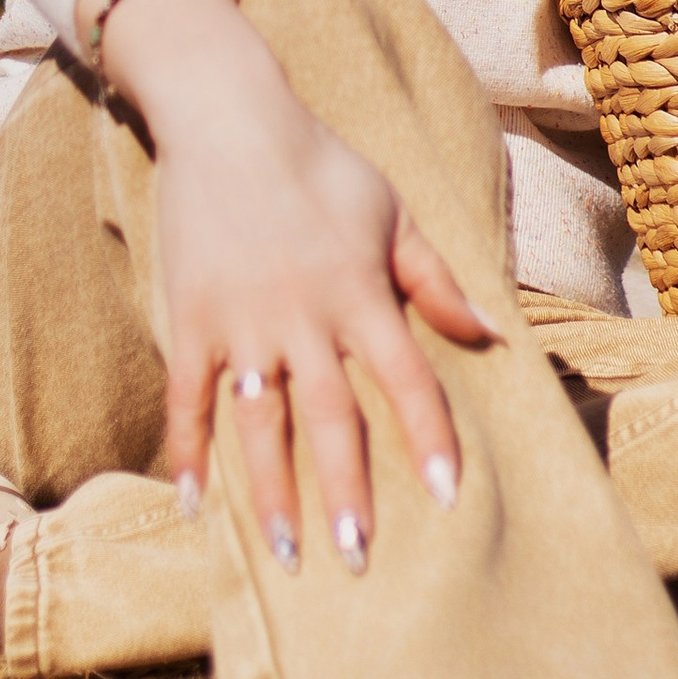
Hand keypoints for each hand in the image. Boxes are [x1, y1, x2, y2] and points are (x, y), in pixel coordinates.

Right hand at [86, 0, 496, 568]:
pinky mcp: (191, 318)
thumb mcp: (392, 212)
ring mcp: (242, 321)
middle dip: (346, 493)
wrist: (227, 117)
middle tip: (358, 561)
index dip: (430, 439)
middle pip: (330, 419)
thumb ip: (436, 280)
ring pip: (258, 424)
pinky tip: (192, 506)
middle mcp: (303, 316)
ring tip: (285, 556)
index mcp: (359, 292)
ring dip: (270, 493)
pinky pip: (188, 397)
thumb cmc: (320, 164)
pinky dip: (186, 451)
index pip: (406, 380)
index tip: (450, 498)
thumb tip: (491, 336)